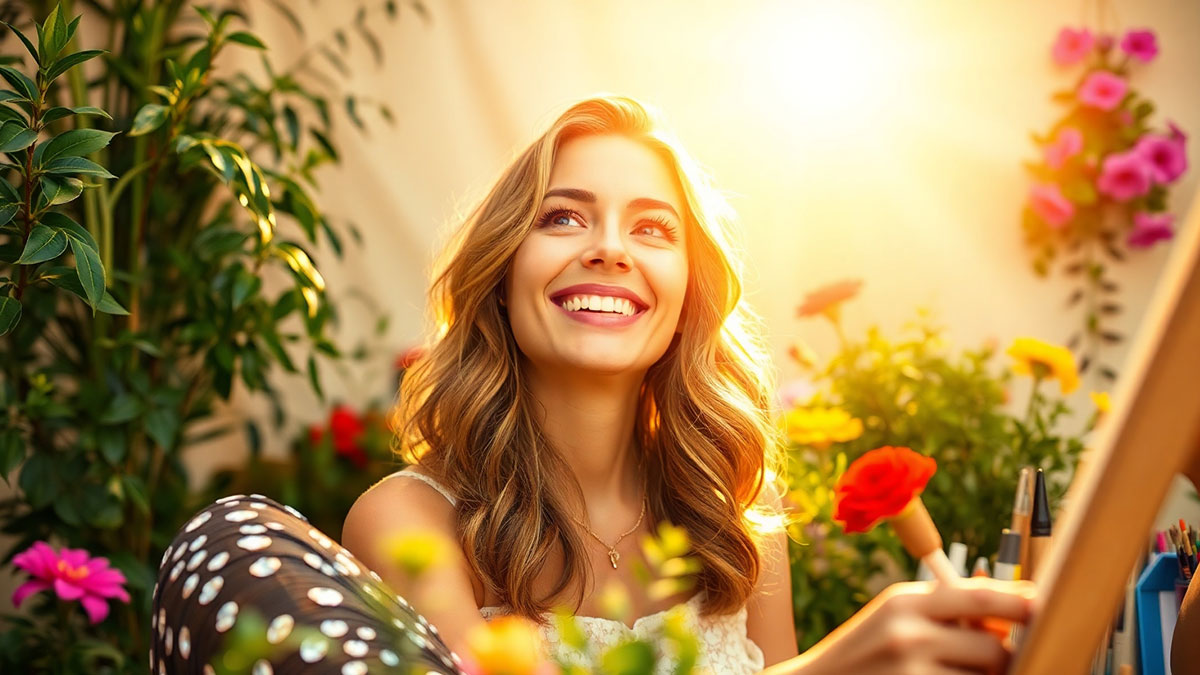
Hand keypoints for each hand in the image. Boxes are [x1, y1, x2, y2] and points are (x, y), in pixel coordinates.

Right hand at [789, 577, 1035, 674]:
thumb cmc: (865, 653)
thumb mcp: (896, 617)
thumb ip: (946, 611)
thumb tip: (1014, 612)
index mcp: (905, 602)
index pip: (982, 597)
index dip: (1022, 604)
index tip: (1045, 609)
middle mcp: (908, 635)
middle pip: (993, 649)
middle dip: (1003, 660)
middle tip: (994, 662)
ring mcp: (910, 673)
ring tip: (955, 672)